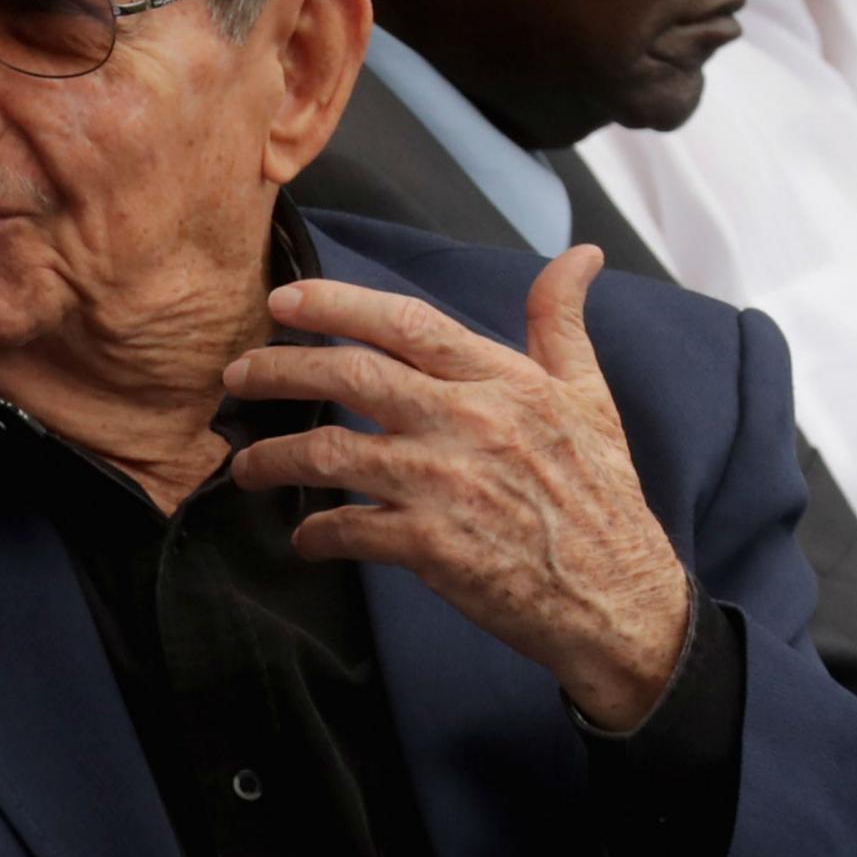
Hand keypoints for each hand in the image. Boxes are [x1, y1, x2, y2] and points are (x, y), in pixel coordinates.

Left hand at [224, 246, 688, 729]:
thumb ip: (562, 324)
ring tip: (245, 466)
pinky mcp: (434, 548)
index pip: (406, 323)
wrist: (621, 600)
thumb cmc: (601, 496)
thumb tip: (580, 256)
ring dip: (275, 456)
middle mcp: (469, 422)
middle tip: (235, 376)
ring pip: (333, 451)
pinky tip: (305, 536)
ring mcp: (447, 485)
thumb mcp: (590, 398)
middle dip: (280, 369)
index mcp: (502, 381)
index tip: (282, 302)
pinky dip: (317, 532)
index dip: (337, 304)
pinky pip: (350, 529)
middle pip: (352, 375)